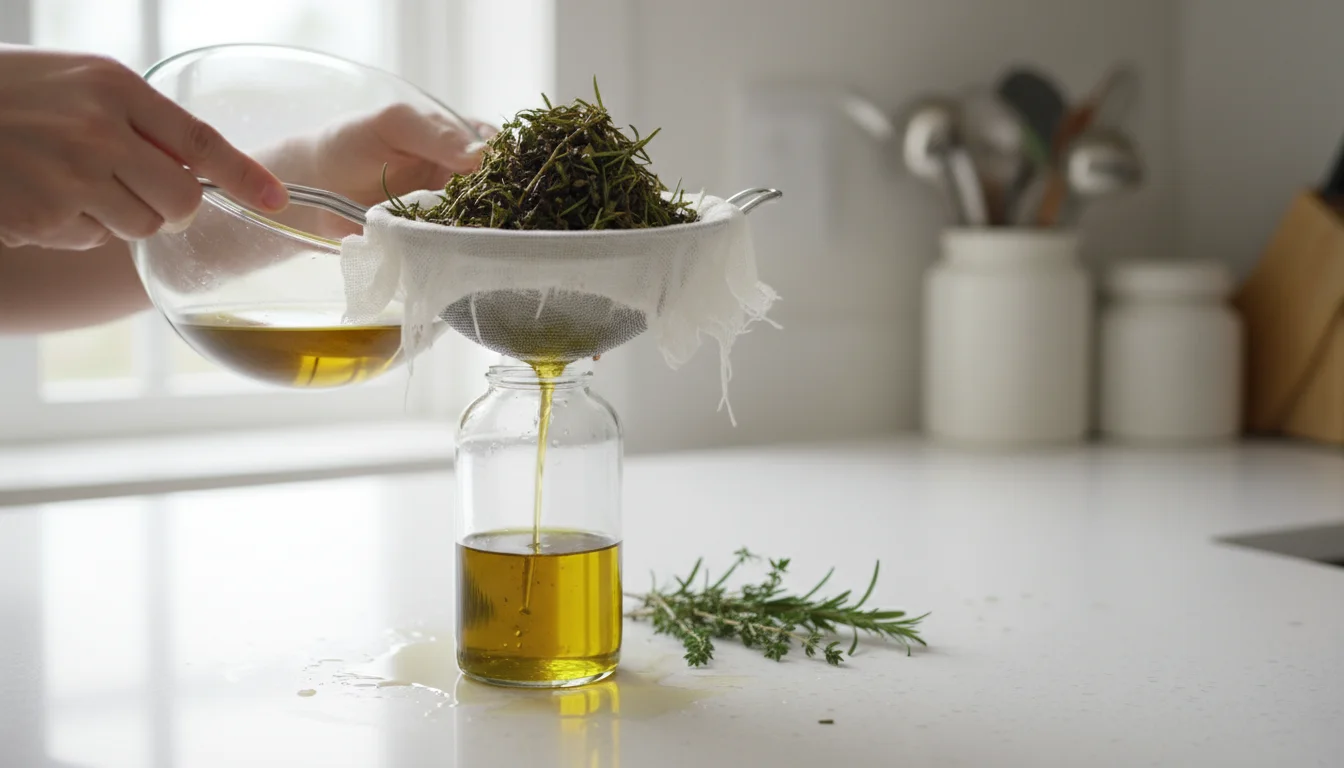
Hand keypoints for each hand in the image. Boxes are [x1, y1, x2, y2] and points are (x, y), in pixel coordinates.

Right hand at [0, 45, 287, 249]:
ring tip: (66, 181)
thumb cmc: (8, 96)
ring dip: (116, 215)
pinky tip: (36, 195)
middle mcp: (98, 129)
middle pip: (181, 199)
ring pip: (141, 226)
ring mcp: (70, 174)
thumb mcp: (75, 83)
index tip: (278, 201)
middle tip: (136, 192)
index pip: (198, 138)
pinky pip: (90, 238)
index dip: (244, 175)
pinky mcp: (42, 214)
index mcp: (112, 86)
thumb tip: (194, 167)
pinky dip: (71, 227)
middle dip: (171, 207)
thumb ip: (135, 118)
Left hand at [270, 104, 496, 237]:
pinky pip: (455, 244)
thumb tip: (482, 155)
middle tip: (500, 209)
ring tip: (487, 233)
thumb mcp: (394, 124)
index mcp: (458, 141)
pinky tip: (465, 249)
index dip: (508, 162)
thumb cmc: (352, 142)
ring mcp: (448, 210)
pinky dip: (461, 247)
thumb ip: (436, 135)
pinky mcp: (432, 239)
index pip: (499, 150)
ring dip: (484, 227)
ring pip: (481, 220)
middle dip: (502, 200)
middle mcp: (460, 176)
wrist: (315, 183)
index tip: (506, 174)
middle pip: (498, 190)